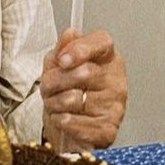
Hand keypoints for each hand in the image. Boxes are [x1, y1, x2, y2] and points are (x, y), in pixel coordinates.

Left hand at [40, 28, 126, 149]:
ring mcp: (115, 106)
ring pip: (74, 99)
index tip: (62, 59)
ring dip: (53, 102)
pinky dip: (60, 120)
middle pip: (84, 72)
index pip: (103, 42)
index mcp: (107, 59)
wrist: (70, 128)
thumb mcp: (59, 64)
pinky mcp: (107, 130)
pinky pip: (73, 122)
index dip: (80, 48)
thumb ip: (63, 47)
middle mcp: (116, 81)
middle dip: (54, 80)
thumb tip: (69, 35)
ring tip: (55, 103)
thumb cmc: (67, 91)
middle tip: (48, 86)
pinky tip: (63, 118)